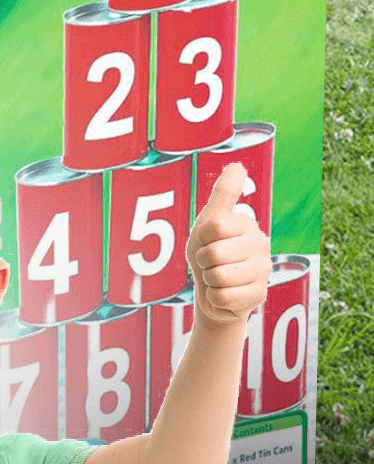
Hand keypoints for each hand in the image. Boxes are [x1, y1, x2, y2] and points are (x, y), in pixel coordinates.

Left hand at [186, 162, 270, 327]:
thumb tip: (237, 165)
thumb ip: (223, 195)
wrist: (212, 290)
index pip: (214, 227)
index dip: (201, 238)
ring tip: (217, 277)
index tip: (207, 241)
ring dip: (208, 280)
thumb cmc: (208, 251)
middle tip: (210, 263)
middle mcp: (260, 244)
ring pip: (218, 276)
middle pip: (213, 253)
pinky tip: (224, 293)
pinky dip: (214, 297)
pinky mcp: (259, 295)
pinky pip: (222, 297)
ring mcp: (263, 271)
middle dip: (202, 262)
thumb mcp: (209, 222)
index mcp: (246, 224)